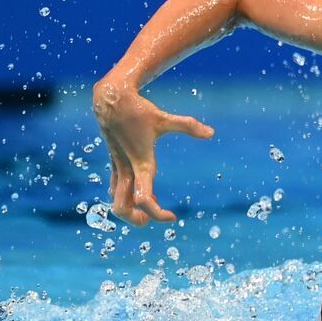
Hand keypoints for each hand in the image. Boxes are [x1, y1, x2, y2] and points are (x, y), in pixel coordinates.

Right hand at [91, 79, 213, 225]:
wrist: (110, 100)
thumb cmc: (138, 110)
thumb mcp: (164, 119)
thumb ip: (188, 126)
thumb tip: (211, 133)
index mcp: (140, 163)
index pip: (143, 199)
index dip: (156, 213)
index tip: (173, 216)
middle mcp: (127, 168)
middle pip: (121, 207)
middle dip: (135, 219)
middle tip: (153, 219)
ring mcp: (118, 166)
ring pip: (115, 199)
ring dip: (129, 210)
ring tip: (151, 208)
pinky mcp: (115, 162)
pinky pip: (115, 187)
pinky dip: (125, 196)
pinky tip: (141, 191)